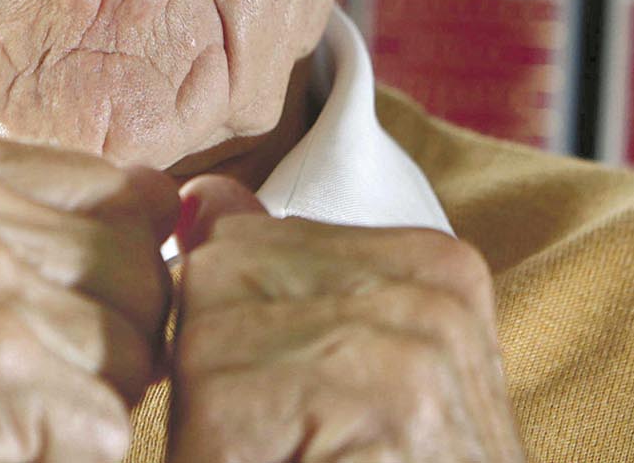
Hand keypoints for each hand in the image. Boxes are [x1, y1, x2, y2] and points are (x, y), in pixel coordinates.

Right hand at [0, 117, 179, 462]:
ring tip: (3, 414)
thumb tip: (174, 199)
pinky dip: (69, 456)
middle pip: (139, 262)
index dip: (116, 269)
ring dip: (93, 404)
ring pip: (135, 344)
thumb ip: (19, 209)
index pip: (120, 188)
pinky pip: (105, 421)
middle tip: (34, 381)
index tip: (51, 314)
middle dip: (119, 337)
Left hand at [168, 177, 525, 462]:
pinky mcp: (378, 397)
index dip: (223, 344)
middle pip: (218, 283)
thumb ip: (263, 278)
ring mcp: (412, 340)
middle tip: (289, 445)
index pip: (239, 245)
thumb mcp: (320, 372)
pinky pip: (217, 402)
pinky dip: (221, 453)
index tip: (288, 418)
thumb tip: (200, 197)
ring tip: (294, 457)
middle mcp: (433, 286)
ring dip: (215, 429)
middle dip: (214, 377)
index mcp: (432, 265)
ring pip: (204, 343)